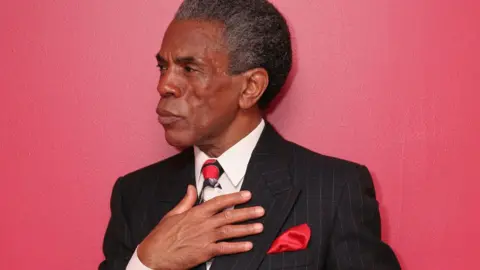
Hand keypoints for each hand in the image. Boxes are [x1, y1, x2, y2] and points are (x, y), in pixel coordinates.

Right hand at [137, 185, 264, 269]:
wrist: (154, 256)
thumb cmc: (162, 236)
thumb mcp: (172, 214)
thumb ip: (186, 201)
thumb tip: (192, 188)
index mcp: (196, 213)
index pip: (219, 202)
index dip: (235, 197)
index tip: (247, 195)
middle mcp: (203, 224)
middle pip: (229, 216)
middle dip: (247, 212)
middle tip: (260, 210)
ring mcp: (205, 238)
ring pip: (230, 231)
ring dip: (247, 229)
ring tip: (259, 226)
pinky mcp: (205, 252)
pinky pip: (225, 248)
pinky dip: (237, 247)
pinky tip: (248, 245)